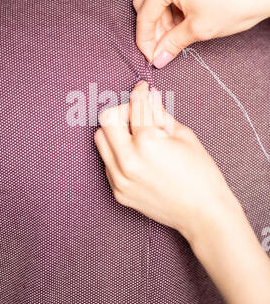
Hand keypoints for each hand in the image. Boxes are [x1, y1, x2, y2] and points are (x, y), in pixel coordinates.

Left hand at [94, 80, 238, 243]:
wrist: (203, 215)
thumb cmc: (201, 175)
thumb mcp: (184, 137)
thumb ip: (160, 114)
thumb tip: (149, 96)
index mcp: (147, 143)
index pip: (135, 107)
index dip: (140, 92)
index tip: (142, 88)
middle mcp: (127, 162)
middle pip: (107, 121)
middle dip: (123, 112)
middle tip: (139, 115)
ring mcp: (119, 180)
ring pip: (101, 142)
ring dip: (115, 132)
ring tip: (137, 135)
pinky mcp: (118, 192)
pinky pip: (107, 163)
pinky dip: (118, 153)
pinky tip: (137, 155)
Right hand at [133, 0, 269, 67]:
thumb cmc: (236, 3)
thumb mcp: (198, 30)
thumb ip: (172, 44)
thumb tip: (158, 58)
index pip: (144, 15)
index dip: (145, 40)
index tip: (150, 56)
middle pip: (145, 2)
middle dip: (153, 28)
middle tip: (163, 47)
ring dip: (162, 17)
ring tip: (176, 34)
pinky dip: (171, 4)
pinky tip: (182, 19)